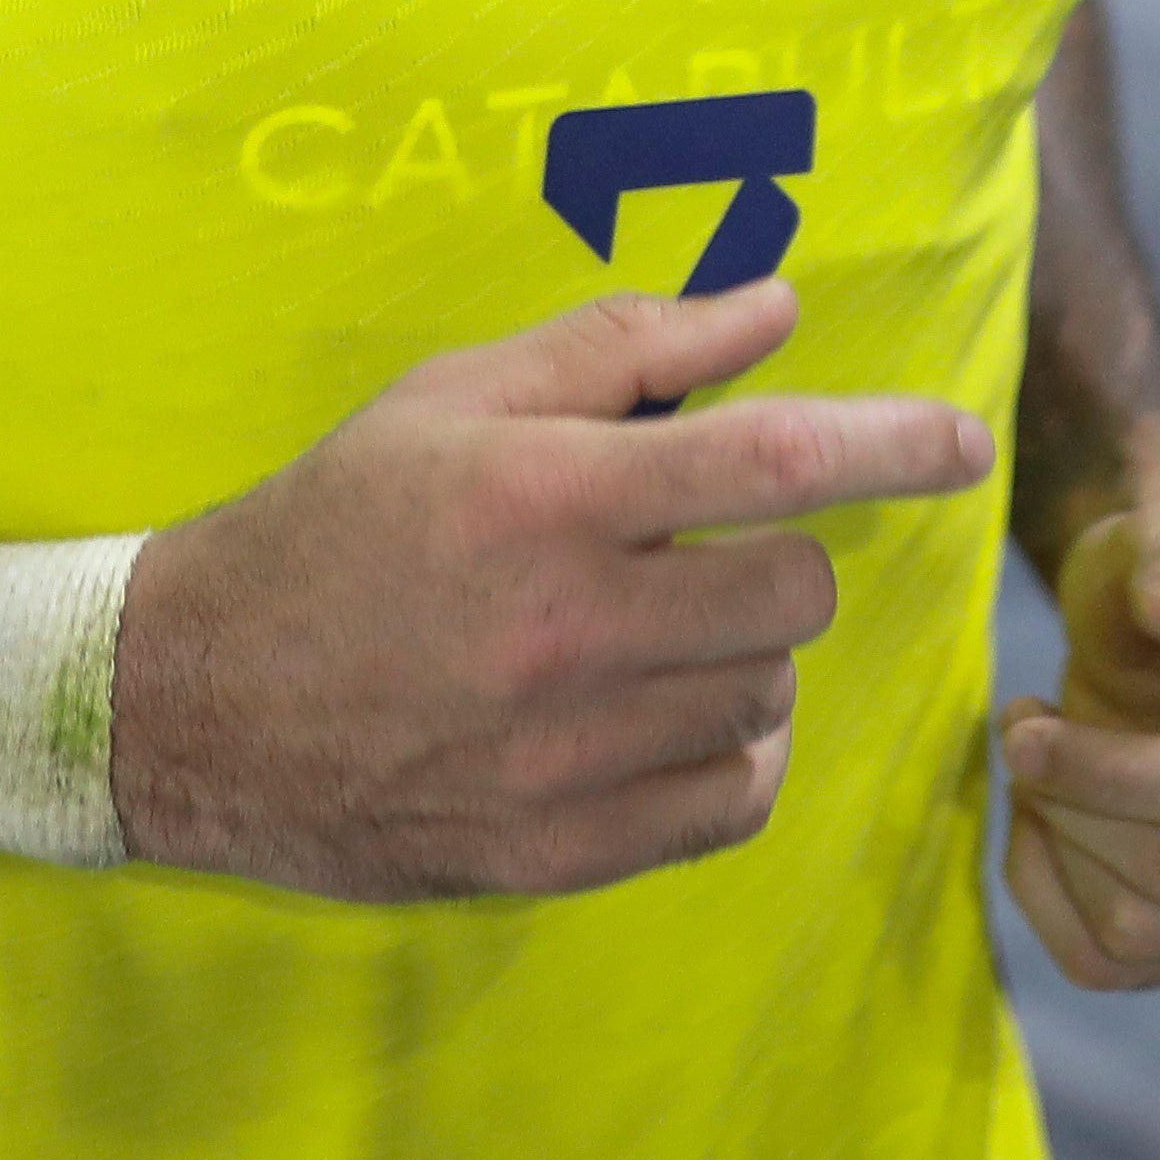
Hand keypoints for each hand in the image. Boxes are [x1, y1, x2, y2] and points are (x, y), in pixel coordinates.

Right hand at [111, 276, 994, 902]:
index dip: (893, 442)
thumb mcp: (450, 401)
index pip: (774, 462)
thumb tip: (771, 309)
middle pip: (794, 594)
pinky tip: (658, 717)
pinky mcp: (560, 850)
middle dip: (779, 559)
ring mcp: (566, 754)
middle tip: (698, 551)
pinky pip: (731, 800)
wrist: (193, 705)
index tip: (966, 441)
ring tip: (643, 634)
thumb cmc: (331, 527)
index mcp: (543, 497)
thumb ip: (619, 351)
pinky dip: (726, 753)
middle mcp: (567, 628)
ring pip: (766, 697)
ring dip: (740, 656)